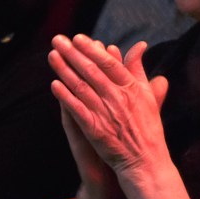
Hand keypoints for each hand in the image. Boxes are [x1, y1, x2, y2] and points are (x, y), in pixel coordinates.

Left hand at [49, 35, 168, 176]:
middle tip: (57, 39)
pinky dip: (65, 96)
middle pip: (91, 71)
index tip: (78, 38)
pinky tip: (53, 84)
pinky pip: (77, 109)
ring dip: (64, 70)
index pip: (109, 64)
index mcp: (131, 88)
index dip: (92, 50)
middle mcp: (118, 98)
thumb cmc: (148, 127)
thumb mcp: (148, 95)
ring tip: (52, 56)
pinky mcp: (95, 129)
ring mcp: (105, 113)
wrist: (145, 160)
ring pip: (81, 87)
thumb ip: (139, 69)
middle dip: (73, 54)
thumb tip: (140, 45)